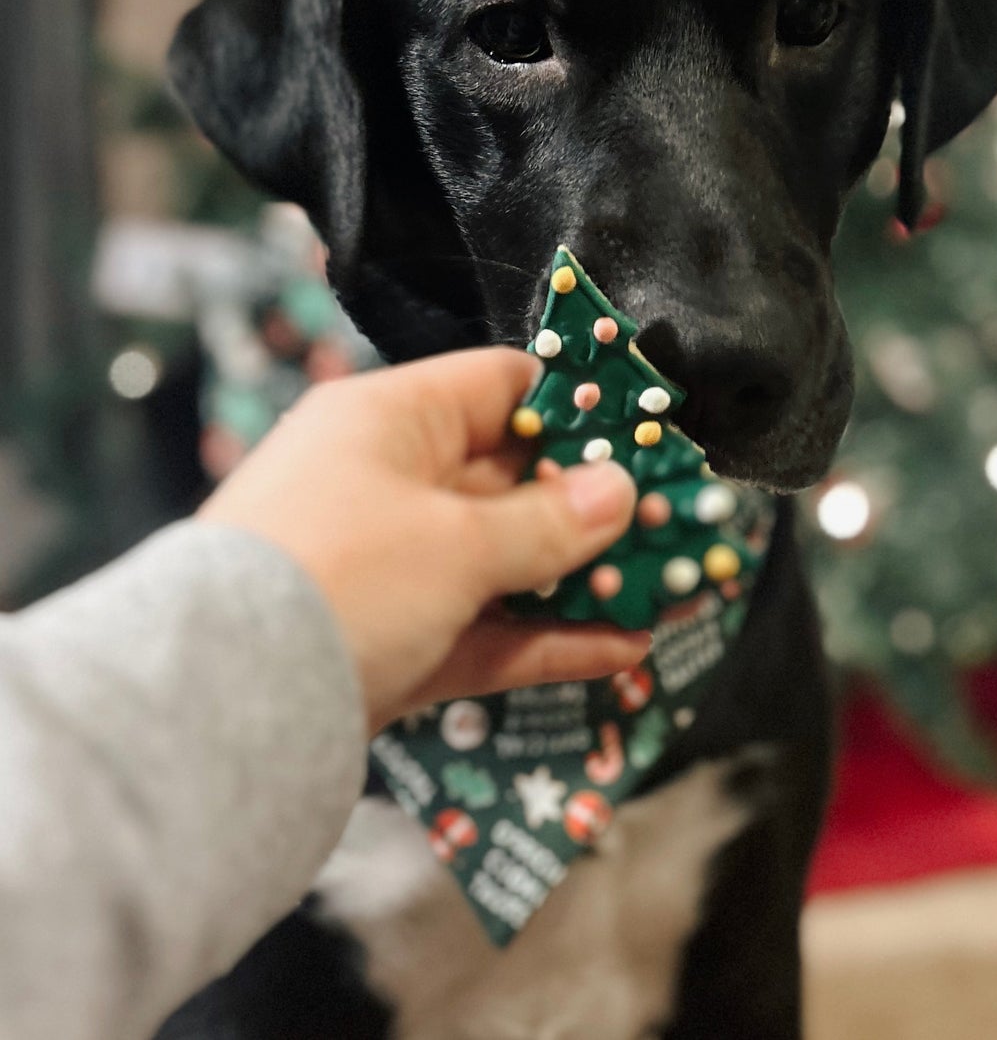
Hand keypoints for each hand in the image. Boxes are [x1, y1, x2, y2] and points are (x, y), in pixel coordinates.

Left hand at [198, 348, 645, 732]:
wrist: (218, 710)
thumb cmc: (339, 579)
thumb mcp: (456, 543)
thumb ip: (547, 523)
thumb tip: (618, 492)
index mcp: (387, 421)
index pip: (500, 387)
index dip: (578, 407)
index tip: (647, 433)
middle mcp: (385, 482)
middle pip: (510, 479)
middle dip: (593, 505)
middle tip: (676, 520)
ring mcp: (388, 568)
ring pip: (504, 562)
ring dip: (582, 579)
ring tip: (668, 590)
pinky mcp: (392, 644)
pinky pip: (485, 629)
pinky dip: (547, 638)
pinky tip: (623, 649)